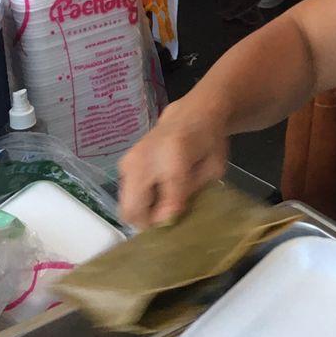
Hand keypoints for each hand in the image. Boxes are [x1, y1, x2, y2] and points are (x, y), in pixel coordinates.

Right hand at [117, 94, 229, 227]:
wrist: (192, 114)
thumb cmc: (208, 142)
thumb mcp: (213, 170)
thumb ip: (190, 193)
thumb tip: (165, 220)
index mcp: (173, 158)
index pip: (166, 204)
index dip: (172, 219)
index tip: (181, 217)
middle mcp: (143, 159)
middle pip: (133, 210)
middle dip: (150, 222)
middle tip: (168, 217)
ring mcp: (128, 161)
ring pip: (126, 207)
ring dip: (145, 212)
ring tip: (165, 200)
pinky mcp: (122, 164)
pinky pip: (127, 197)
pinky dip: (140, 202)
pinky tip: (158, 190)